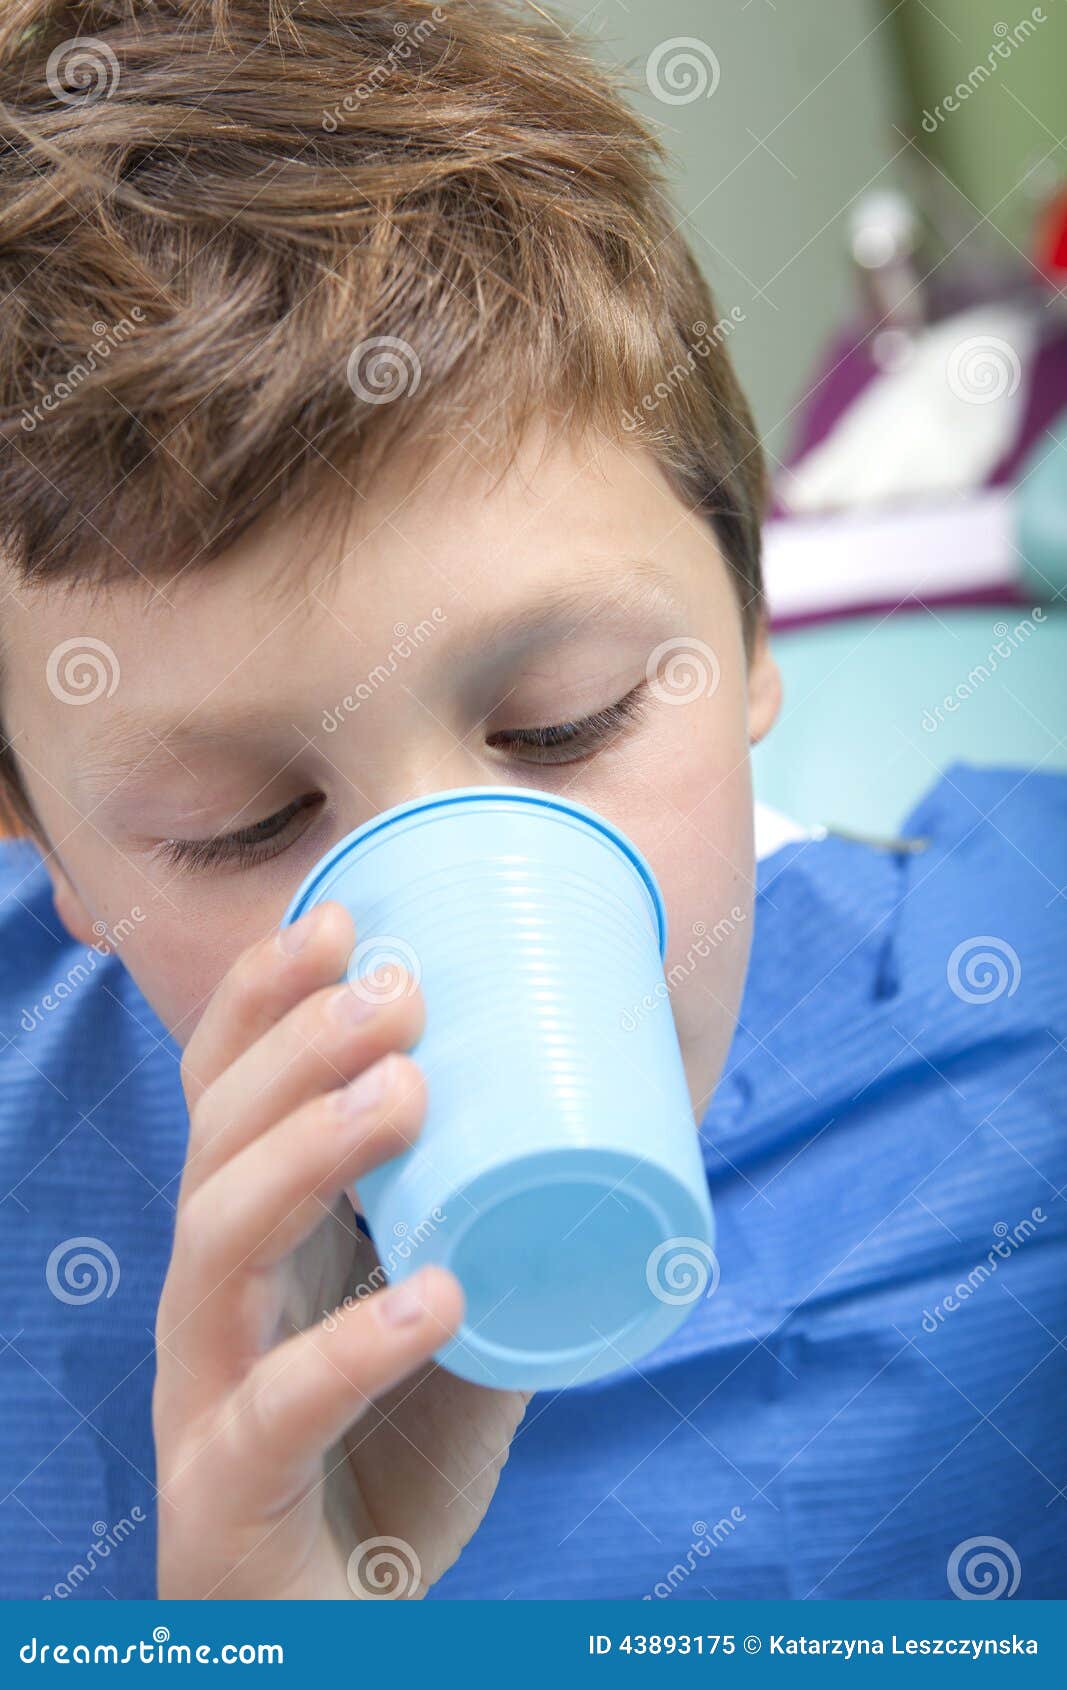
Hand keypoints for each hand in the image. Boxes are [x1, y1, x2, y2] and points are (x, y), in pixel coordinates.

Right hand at [152, 900, 528, 1597]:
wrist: (344, 1628)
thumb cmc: (396, 1447)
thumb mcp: (460, 1309)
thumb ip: (513, 1220)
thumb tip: (640, 1100)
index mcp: (252, 1244)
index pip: (218, 1096)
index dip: (258, 1004)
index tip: (339, 921)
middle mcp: (211, 1305)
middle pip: (211, 1149)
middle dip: (294, 1050)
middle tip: (394, 988)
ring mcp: (206, 1400)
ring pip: (217, 1250)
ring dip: (307, 1154)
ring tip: (405, 1090)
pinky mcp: (230, 1497)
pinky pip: (273, 1412)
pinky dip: (351, 1347)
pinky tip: (435, 1295)